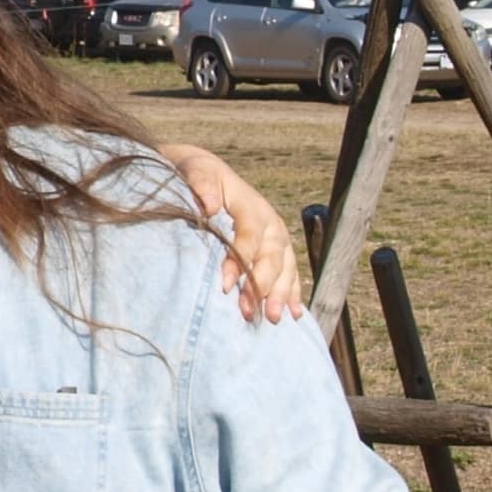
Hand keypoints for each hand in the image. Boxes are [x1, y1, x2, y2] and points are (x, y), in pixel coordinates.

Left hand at [162, 144, 303, 324]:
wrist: (207, 173)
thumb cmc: (197, 175)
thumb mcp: (196, 172)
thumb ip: (202, 184)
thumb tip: (208, 207)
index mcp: (251, 206)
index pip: (248, 235)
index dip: (239, 260)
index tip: (223, 284)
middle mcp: (270, 223)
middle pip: (271, 257)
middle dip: (262, 285)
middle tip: (249, 311)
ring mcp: (276, 238)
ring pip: (285, 268)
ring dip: (280, 295)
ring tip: (273, 319)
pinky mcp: (277, 250)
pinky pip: (290, 273)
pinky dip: (293, 294)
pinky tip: (294, 315)